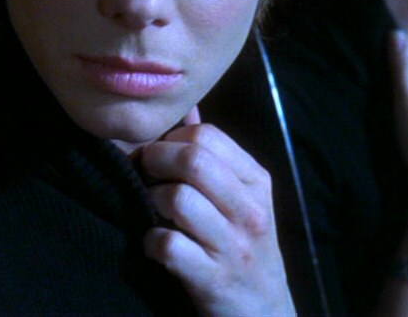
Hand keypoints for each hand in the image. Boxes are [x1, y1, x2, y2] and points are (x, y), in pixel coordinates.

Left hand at [140, 106, 294, 315]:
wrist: (264, 309)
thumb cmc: (245, 243)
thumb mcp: (244, 197)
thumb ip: (217, 156)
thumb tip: (187, 111)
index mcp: (257, 181)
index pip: (208, 136)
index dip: (171, 140)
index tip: (157, 155)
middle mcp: (249, 209)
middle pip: (192, 160)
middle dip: (155, 161)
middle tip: (143, 174)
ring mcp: (233, 245)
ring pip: (177, 198)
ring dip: (151, 201)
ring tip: (152, 210)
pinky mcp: (212, 278)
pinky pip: (168, 245)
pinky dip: (150, 242)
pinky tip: (155, 244)